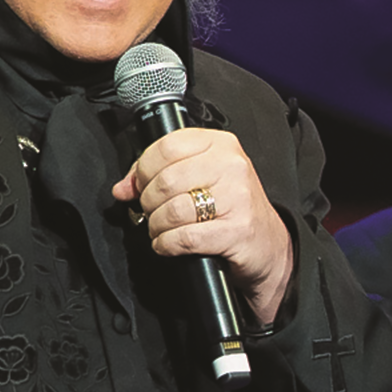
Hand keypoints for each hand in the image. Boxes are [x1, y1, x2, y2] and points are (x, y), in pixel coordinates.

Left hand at [112, 127, 294, 327]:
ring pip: (173, 209)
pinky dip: (167, 244)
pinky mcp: (236, 231)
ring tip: (161, 230)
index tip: (140, 185)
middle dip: (149, 201)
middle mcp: (232, 167)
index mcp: (221, 145)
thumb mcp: (203, 179)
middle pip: (167, 179)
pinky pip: (185, 237)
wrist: (269, 245)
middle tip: (152, 211)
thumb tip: (123, 187)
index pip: (167, 145)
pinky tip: (168, 244)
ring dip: (157, 225)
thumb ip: (161, 174)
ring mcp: (237, 199)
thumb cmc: (233, 209)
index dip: (144, 168)